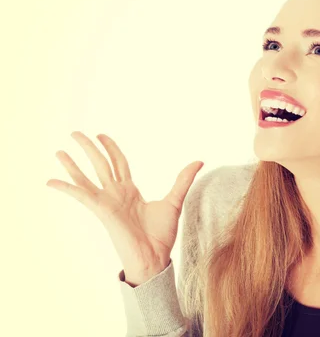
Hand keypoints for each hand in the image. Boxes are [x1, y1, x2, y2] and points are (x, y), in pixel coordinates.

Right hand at [46, 131, 203, 284]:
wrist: (155, 256)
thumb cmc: (162, 234)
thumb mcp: (175, 201)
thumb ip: (183, 180)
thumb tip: (199, 162)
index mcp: (130, 191)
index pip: (118, 163)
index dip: (110, 148)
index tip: (102, 135)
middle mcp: (116, 194)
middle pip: (101, 164)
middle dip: (89, 148)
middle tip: (76, 133)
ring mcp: (107, 201)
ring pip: (87, 177)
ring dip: (72, 164)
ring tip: (59, 150)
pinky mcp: (101, 210)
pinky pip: (80, 195)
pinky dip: (66, 187)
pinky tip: (50, 180)